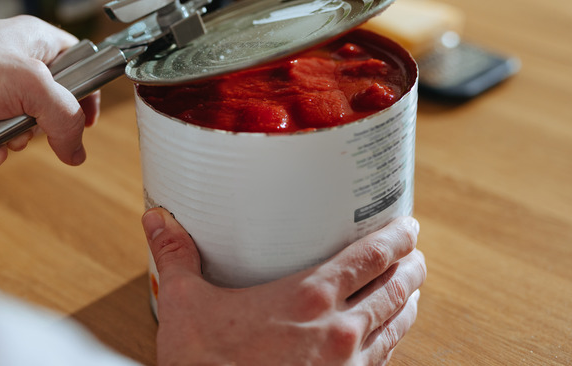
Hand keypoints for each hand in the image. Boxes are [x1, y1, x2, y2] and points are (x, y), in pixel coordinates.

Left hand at [0, 15, 99, 166]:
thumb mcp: (29, 85)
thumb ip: (65, 117)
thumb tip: (77, 149)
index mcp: (34, 43)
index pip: (78, 65)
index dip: (86, 93)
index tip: (87, 119)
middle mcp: (12, 67)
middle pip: (49, 111)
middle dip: (33, 128)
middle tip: (20, 121)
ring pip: (16, 135)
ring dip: (0, 142)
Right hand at [141, 208, 425, 365]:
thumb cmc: (203, 365)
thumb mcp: (184, 305)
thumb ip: (175, 257)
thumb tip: (156, 220)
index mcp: (308, 298)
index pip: (370, 257)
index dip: (396, 238)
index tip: (408, 227)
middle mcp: (339, 332)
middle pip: (394, 290)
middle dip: (411, 268)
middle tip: (415, 255)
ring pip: (396, 328)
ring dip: (408, 305)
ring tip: (412, 291)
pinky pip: (382, 362)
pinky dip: (392, 343)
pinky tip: (387, 339)